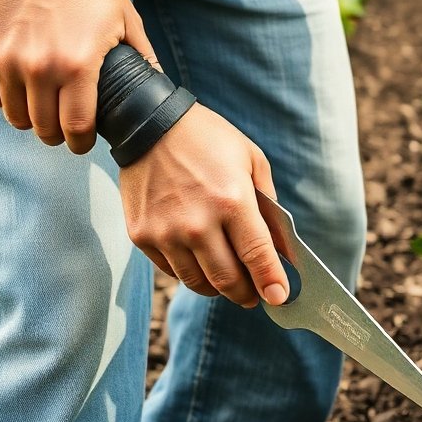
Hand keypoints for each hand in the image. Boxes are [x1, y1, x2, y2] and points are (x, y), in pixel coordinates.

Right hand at [0, 0, 156, 152]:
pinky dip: (3, 98)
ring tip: (42, 101)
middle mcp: (40, 69)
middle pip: (45, 130)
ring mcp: (6, 64)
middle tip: (63, 122)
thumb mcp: (122, 12)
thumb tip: (158, 85)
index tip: (84, 140)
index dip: (82, 142)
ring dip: (30, 116)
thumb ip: (142, 54)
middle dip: (57, 132)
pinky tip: (17, 84)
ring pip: (16, 118)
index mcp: (79, 64)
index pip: (78, 130)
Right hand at [119, 105, 288, 307]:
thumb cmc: (207, 139)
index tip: (279, 298)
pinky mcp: (142, 235)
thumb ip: (267, 203)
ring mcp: (166, 232)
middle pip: (227, 280)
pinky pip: (171, 270)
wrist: (148, 123)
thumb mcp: (250, 159)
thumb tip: (279, 245)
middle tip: (254, 295)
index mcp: (231, 201)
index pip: (257, 257)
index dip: (271, 283)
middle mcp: (197, 223)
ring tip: (226, 279)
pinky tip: (198, 259)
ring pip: (197, 282)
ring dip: (217, 287)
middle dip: (246, 294)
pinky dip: (188, 271)